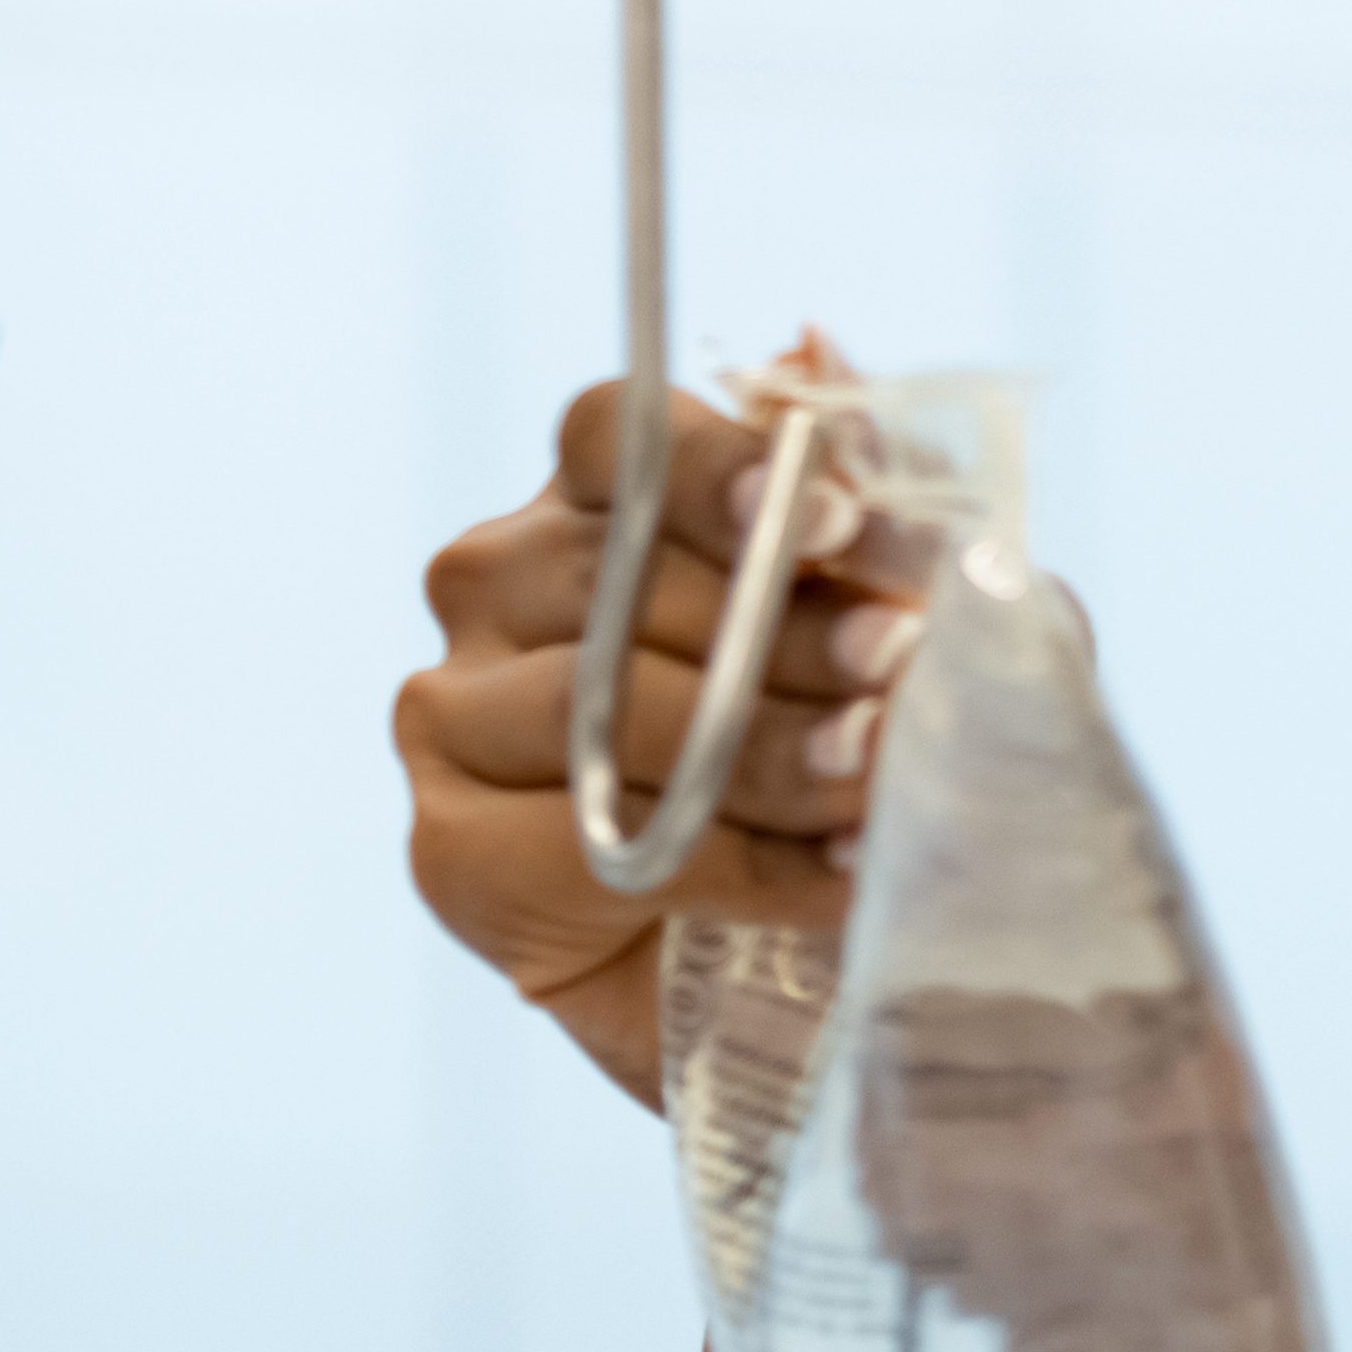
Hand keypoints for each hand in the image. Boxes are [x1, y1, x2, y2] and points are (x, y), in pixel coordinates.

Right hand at [398, 359, 937, 1104]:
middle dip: (777, 627)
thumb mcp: (900, 649)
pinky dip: (731, 863)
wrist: (823, 1003)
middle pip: (612, 571)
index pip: (618, 436)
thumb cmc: (853, 800)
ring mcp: (452, 719)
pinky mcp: (451, 856)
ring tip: (876, 780)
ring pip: (599, 705)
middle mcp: (497, 594)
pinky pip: (590, 838)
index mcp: (590, 512)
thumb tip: (813, 348)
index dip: (722, 468)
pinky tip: (831, 880)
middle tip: (897, 666)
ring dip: (760, 747)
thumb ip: (862, 513)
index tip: (839, 520)